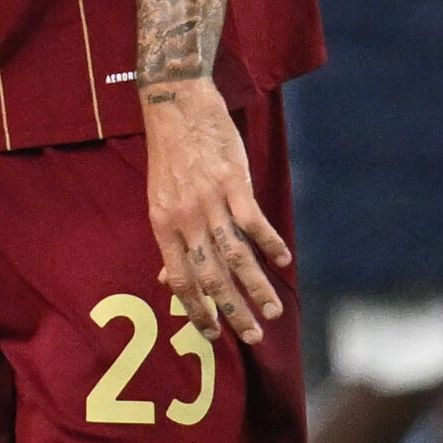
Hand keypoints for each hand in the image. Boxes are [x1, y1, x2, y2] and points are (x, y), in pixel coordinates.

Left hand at [141, 78, 289, 343]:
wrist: (175, 105)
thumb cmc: (169, 156)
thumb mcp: (159, 200)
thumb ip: (169, 241)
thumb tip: (167, 281)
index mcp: (163, 226)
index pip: (180, 281)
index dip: (196, 312)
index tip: (213, 336)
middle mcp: (185, 219)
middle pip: (211, 276)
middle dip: (233, 311)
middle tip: (252, 338)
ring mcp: (210, 201)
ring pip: (236, 256)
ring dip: (257, 287)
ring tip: (273, 312)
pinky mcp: (233, 182)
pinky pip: (253, 222)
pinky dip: (270, 244)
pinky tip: (283, 261)